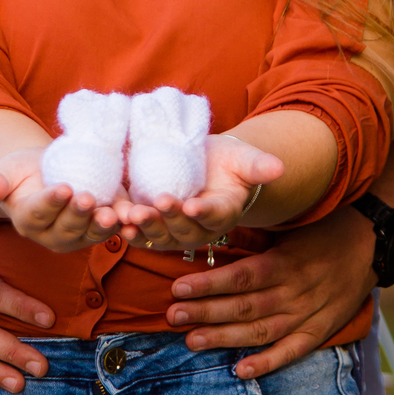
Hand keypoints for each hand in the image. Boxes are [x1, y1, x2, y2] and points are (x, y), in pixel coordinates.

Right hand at [0, 148, 123, 252]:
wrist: (45, 171)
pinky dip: (126, 223)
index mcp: (28, 220)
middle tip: (89, 198)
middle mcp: (53, 235)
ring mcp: (80, 235)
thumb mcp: (1, 171)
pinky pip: (115, 228)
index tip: (64, 188)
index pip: (39, 213)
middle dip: (79, 215)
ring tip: (114, 214)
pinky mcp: (101, 227)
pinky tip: (135, 217)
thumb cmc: (20, 172)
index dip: (51, 202)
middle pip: (67, 227)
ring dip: (104, 225)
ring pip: (92, 233)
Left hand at [120, 135, 283, 252]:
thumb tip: (280, 167)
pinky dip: (126, 227)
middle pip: (183, 229)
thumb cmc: (228, 163)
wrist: (205, 166)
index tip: (194, 205)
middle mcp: (197, 228)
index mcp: (222, 213)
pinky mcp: (151, 225)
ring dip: (144, 226)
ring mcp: (172, 231)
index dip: (204, 211)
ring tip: (131, 215)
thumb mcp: (245, 160)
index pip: (214, 215)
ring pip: (158, 234)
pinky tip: (114, 220)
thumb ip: (259, 166)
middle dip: (169, 218)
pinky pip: (138, 231)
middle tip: (157, 204)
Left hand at [164, 202, 377, 377]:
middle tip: (173, 316)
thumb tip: (211, 232)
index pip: (242, 277)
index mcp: (286, 262)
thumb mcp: (289, 224)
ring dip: (225, 338)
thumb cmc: (322, 228)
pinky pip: (292, 351)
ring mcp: (308, 314)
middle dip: (205, 312)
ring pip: (261, 331)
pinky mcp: (320, 330)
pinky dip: (268, 363)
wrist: (371, 243)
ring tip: (192, 341)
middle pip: (245, 306)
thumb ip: (255, 234)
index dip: (209, 284)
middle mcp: (295, 291)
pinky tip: (241, 371)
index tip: (178, 288)